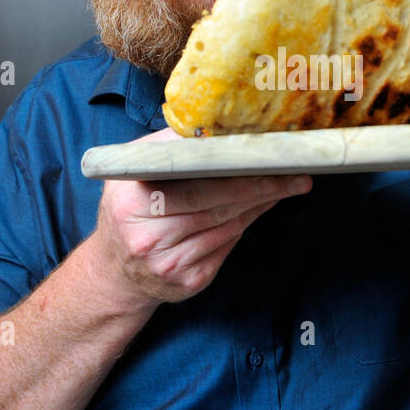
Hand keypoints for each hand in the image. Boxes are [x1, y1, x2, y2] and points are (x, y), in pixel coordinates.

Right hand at [92, 129, 311, 308]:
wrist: (113, 273)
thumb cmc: (128, 212)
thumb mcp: (131, 174)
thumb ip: (165, 149)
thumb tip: (214, 127)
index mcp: (132, 201)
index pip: (194, 183)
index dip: (234, 171)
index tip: (267, 158)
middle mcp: (148, 237)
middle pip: (216, 205)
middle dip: (261, 187)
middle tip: (295, 174)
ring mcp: (169, 263)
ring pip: (227, 225)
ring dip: (260, 204)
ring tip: (287, 185)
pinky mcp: (188, 282)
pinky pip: (226, 247)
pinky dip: (245, 224)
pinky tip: (260, 207)